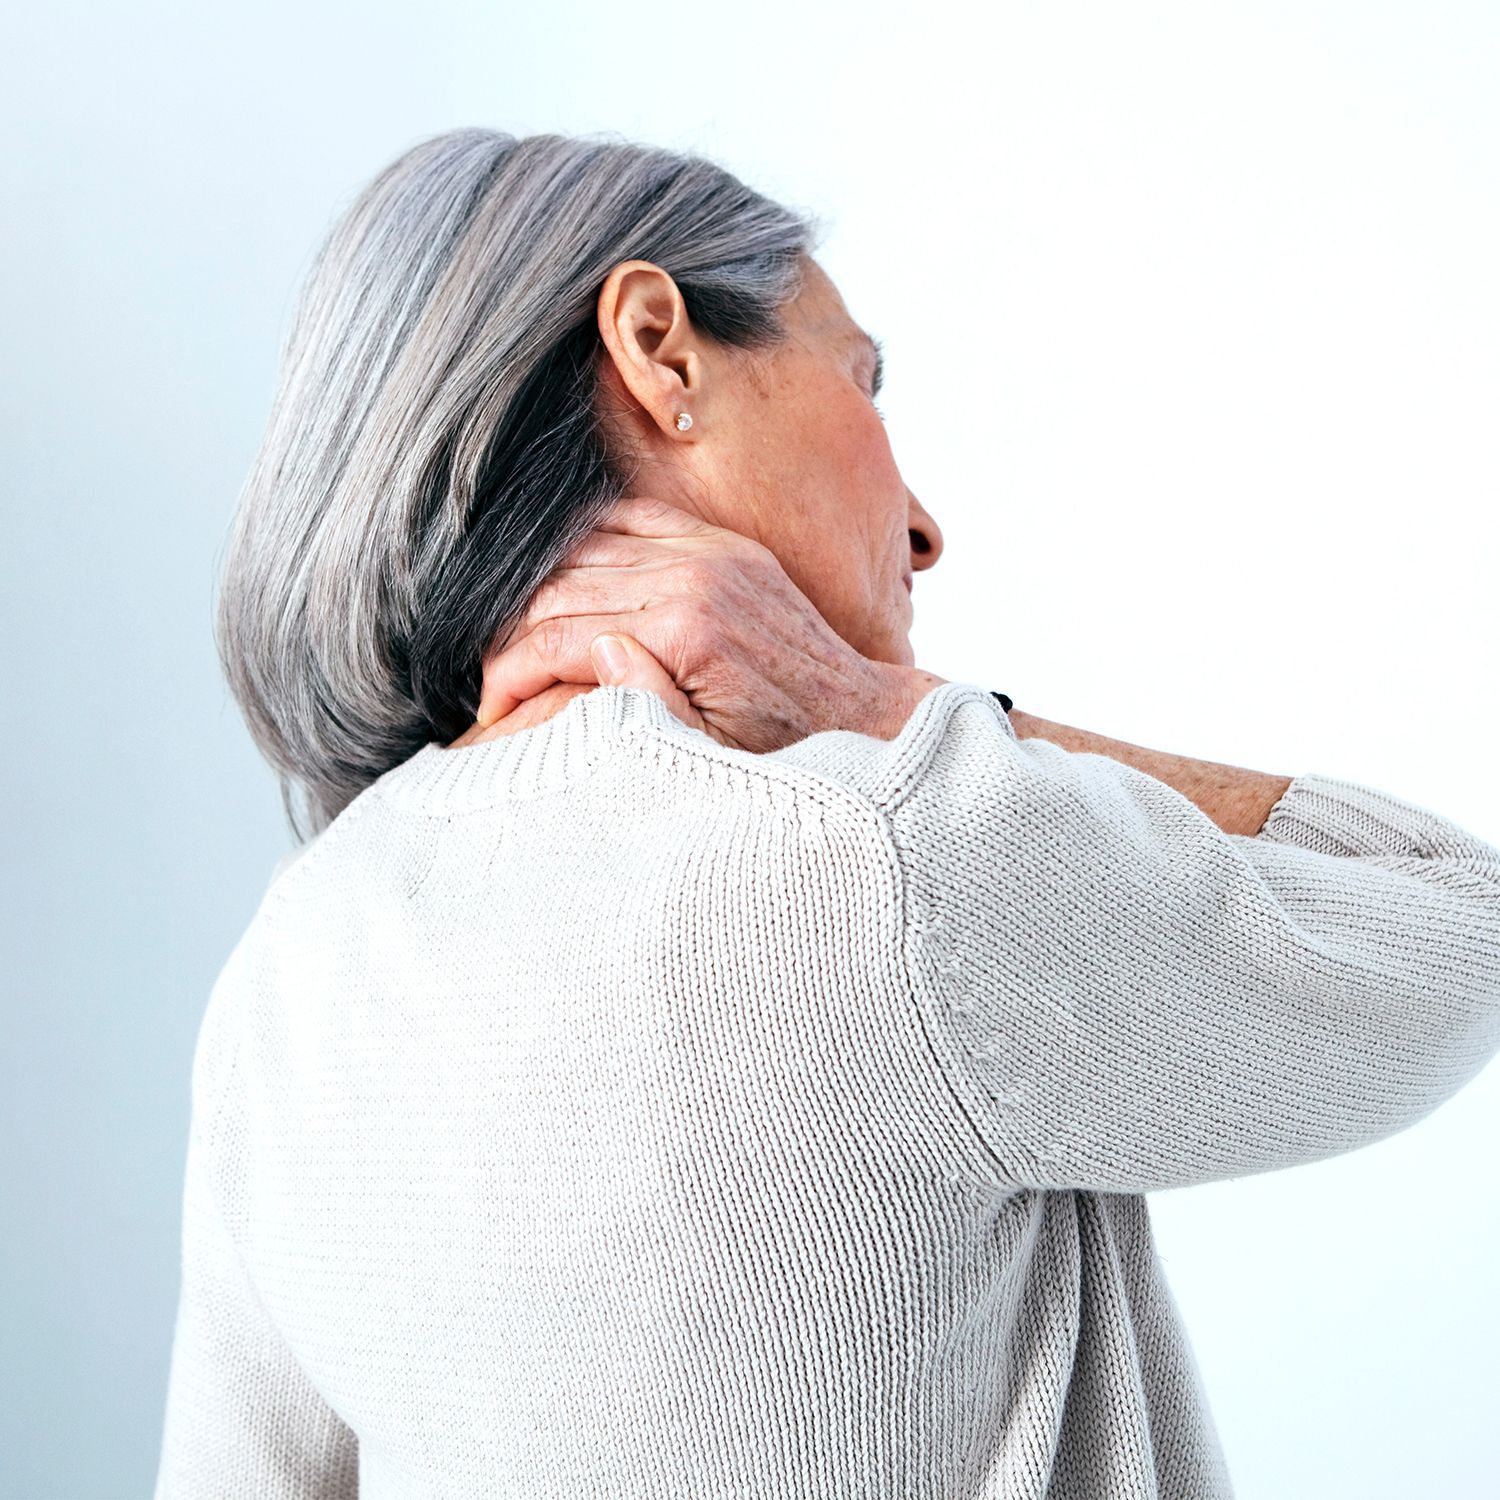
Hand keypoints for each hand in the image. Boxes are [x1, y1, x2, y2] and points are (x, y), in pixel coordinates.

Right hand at [473, 495, 944, 752]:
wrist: (858, 712)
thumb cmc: (783, 748)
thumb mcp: (713, 752)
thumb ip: (648, 703)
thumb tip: (596, 651)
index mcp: (685, 630)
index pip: (560, 637)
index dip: (509, 673)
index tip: (488, 709)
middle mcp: (695, 575)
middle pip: (561, 587)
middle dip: (512, 634)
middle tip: (491, 678)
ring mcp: (711, 550)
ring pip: (585, 547)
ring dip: (539, 588)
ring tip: (516, 637)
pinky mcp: (723, 544)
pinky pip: (633, 516)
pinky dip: (587, 537)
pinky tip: (560, 571)